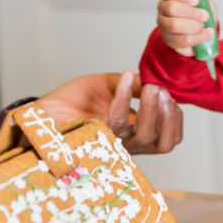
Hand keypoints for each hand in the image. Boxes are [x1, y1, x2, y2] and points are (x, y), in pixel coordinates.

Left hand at [36, 70, 182, 153]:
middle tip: (163, 92)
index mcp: (134, 134)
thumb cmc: (77, 99)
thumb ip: (136, 85)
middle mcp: (126, 143)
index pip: (167, 139)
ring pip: (142, 137)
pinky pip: (116, 121)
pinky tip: (126, 77)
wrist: (46, 107)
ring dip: (152, 109)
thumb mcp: (113, 85)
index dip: (176, 120)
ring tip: (152, 87)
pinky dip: (125, 97)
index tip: (171, 95)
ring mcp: (111, 143)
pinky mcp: (95, 137)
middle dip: (169, 117)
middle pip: (161, 144)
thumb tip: (159, 83)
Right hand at [157, 0, 215, 56]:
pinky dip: (198, 37)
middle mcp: (163, 8)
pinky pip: (181, 40)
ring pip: (174, 25)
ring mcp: (164, 24)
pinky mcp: (169, 39)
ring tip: (204, 26)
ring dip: (194, 26)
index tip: (197, 0)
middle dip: (192, 12)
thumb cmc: (198, 11)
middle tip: (205, 15)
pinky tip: (206, 34)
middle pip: (171, 8)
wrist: (200, 31)